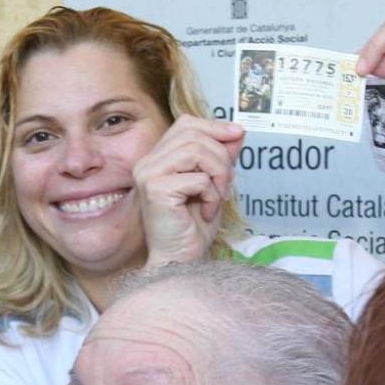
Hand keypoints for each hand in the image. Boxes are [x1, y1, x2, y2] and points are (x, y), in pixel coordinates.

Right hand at [133, 115, 244, 266]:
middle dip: (221, 156)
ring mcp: (148, 175)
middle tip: (226, 183)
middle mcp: (147, 163)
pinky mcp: (156, 190)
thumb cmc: (193, 227)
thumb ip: (221, 157)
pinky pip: (197, 178)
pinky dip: (211, 194)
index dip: (214, 126)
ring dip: (218, 174)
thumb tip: (237, 132)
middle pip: (193, 134)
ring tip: (217, 197)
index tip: (237, 134)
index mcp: (157, 158)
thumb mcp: (214, 184)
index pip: (185, 124)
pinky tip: (206, 211)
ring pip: (196, 151)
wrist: (182, 260)